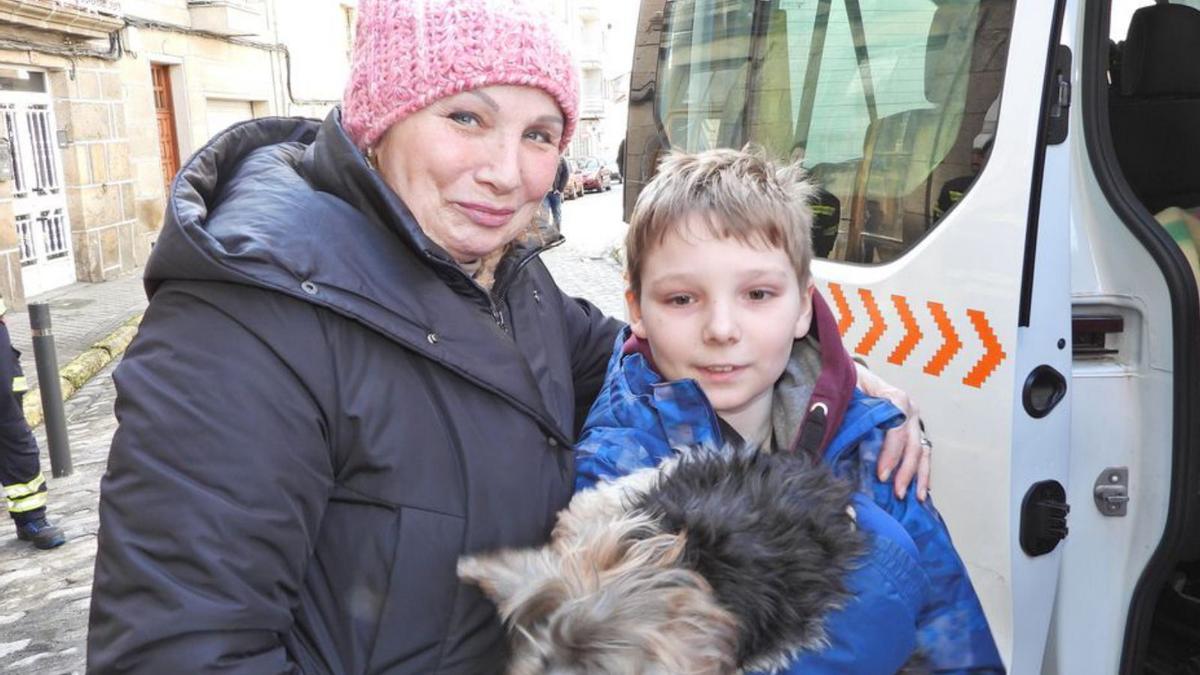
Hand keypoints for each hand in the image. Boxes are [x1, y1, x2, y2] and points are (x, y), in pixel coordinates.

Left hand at [854, 362, 929, 500]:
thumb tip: (829, 429)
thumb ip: (841, 408)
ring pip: (922, 451)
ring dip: (918, 476)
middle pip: (912, 443)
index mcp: (895, 398)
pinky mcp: (914, 432)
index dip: (891, 453)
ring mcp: (914, 421)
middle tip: (896, 492)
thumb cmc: (850, 382)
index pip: (897, 428)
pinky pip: (922, 454)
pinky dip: (922, 473)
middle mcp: (909, 410)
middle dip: (905, 471)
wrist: (856, 376)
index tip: (881, 475)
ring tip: (914, 497)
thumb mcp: (845, 389)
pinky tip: (921, 491)